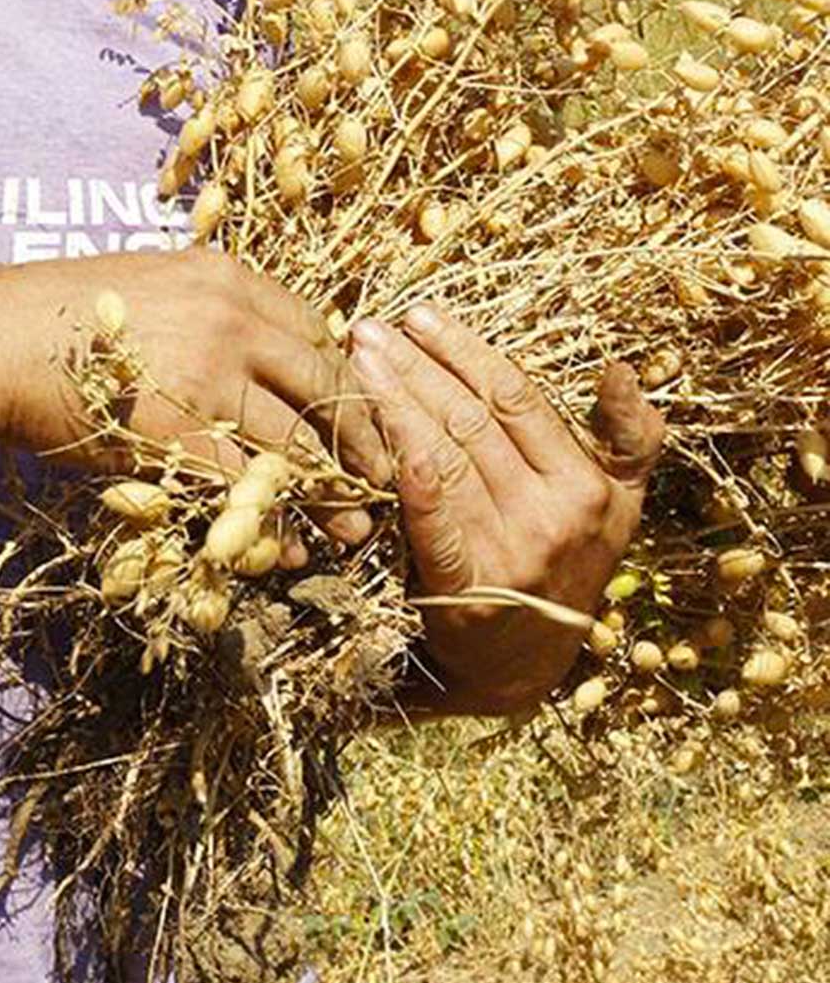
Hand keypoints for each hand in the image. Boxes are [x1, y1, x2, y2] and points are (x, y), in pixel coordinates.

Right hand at [0, 249, 393, 548]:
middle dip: (367, 440)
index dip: (348, 380)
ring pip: (302, 444)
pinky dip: (280, 523)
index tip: (358, 418)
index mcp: (227, 277)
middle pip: (330, 384)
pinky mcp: (181, 434)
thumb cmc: (59, 315)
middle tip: (385, 478)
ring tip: (356, 528)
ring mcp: (209, 376)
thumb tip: (254, 350)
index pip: (319, 331)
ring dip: (338, 493)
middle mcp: (231, 318)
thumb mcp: (148, 286)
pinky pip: (251, 488)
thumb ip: (206, 310)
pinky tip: (291, 546)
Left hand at [348, 303, 666, 717]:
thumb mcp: (616, 504)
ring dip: (393, 402)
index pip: (515, 397)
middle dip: (414, 367)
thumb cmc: (562, 562)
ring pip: (445, 456)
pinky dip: (409, 475)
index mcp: (589, 485)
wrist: (521, 665)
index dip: (463, 351)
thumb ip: (628, 439)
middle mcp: (556, 515)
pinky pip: (432, 519)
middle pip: (472, 419)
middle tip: (369, 331)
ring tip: (356, 363)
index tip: (419, 316)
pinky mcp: (467, 588)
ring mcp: (513, 552)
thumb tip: (623, 369)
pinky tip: (380, 438)